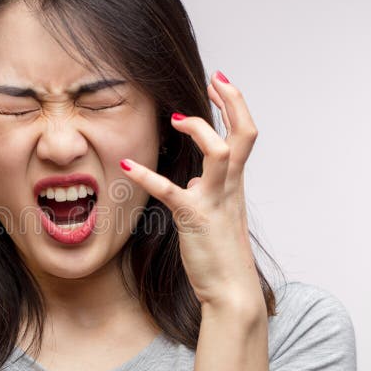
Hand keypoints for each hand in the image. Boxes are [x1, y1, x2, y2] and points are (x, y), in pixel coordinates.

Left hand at [119, 71, 262, 312]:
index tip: (219, 84)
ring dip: (198, 130)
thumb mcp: (216, 214)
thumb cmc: (220, 253)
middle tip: (214, 79)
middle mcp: (231, 186)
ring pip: (220, 153)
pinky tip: (126, 166)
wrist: (231, 290)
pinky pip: (170, 191)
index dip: (235, 106)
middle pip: (245, 134)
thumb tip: (191, 180)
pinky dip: (147, 175)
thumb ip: (207, 191)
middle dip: (232, 102)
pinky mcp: (194, 218)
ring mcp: (215, 200)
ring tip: (175, 120)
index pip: (244, 134)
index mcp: (235, 183)